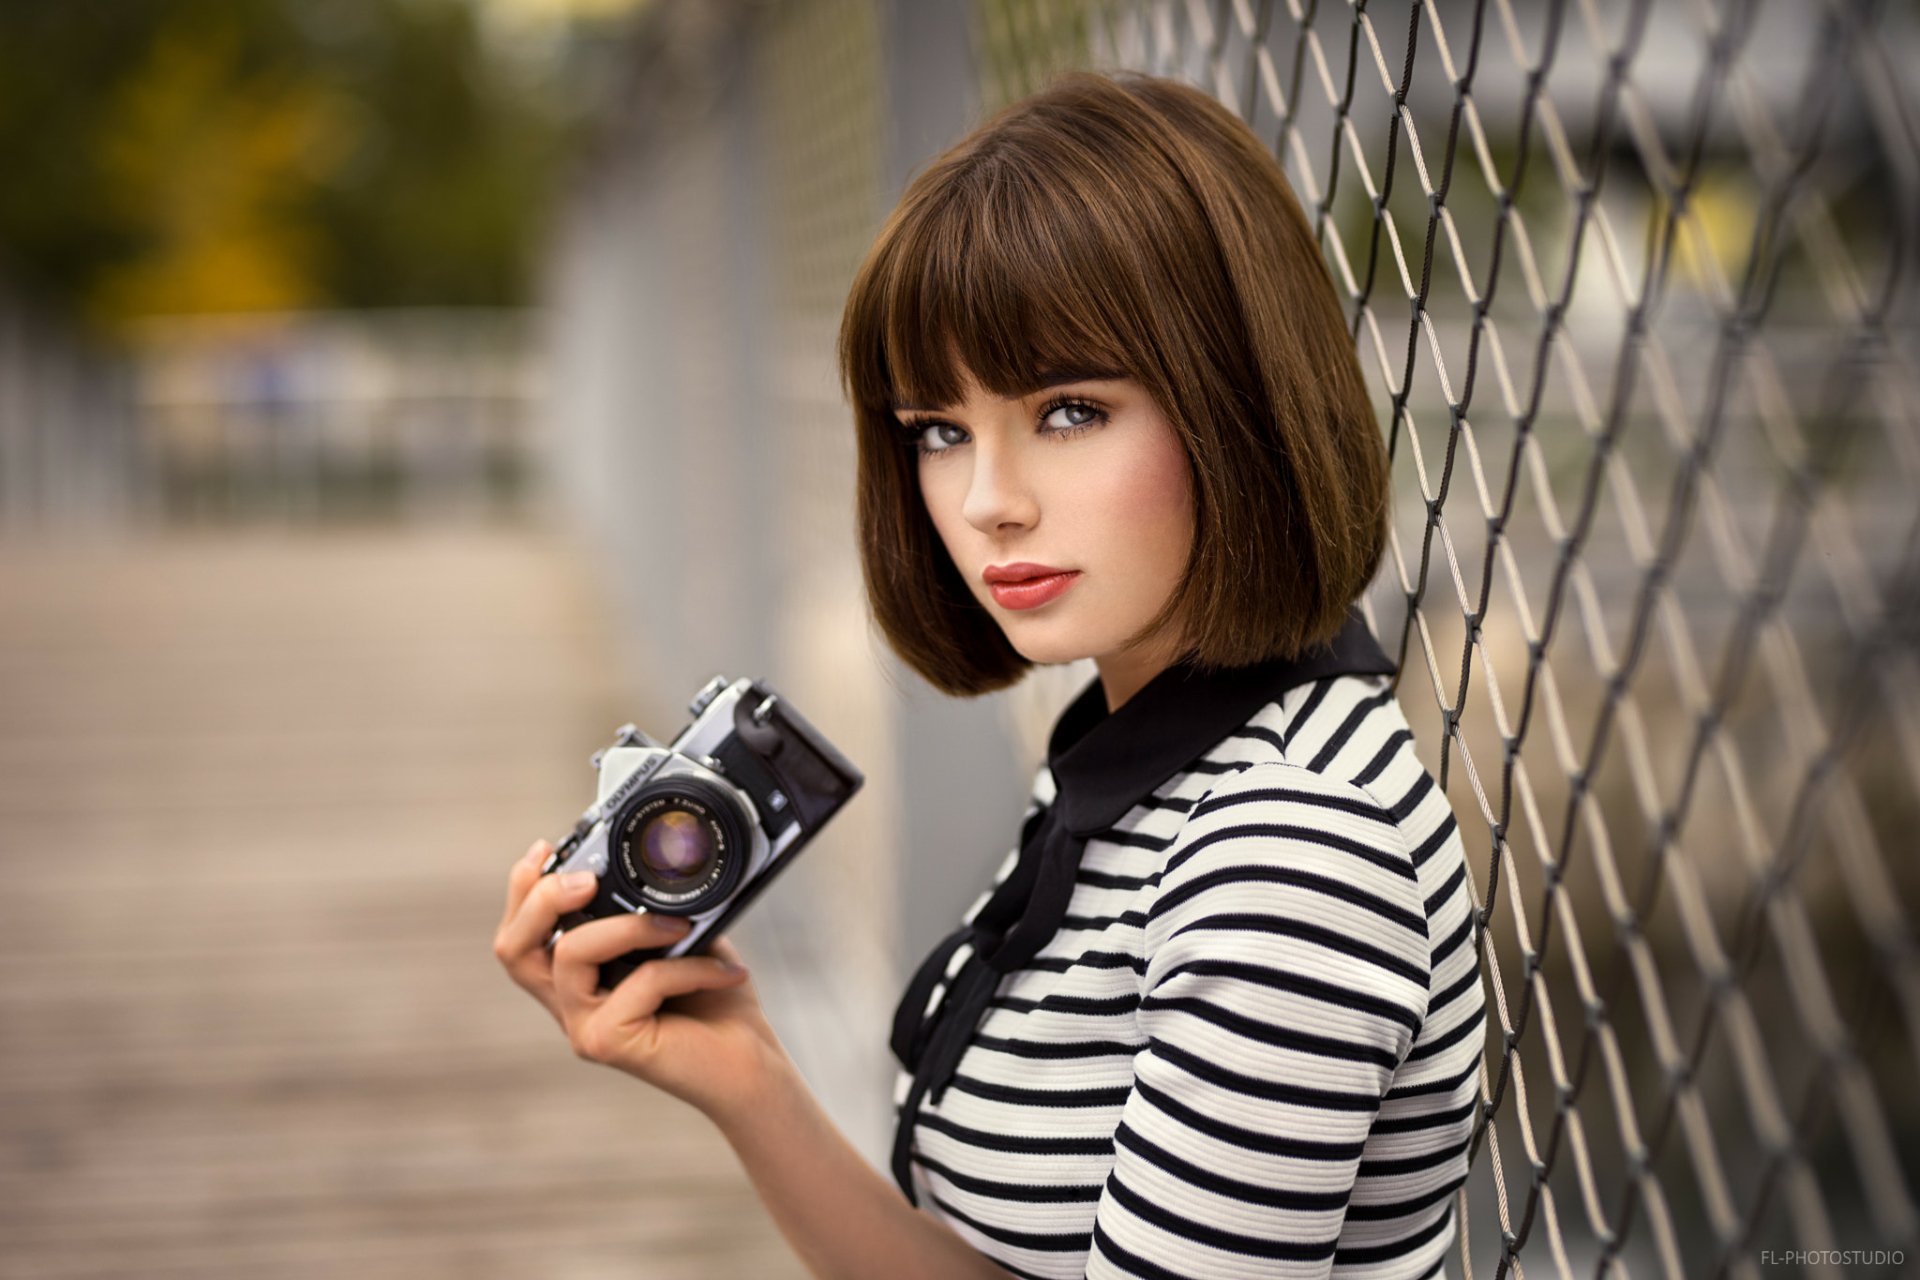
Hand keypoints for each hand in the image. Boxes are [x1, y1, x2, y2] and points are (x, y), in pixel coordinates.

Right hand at [493, 839, 789, 1118]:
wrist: (750, 1068)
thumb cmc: (717, 1006)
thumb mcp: (682, 942)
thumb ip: (653, 910)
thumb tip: (656, 863)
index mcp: (579, 980)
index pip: (522, 937)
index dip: (522, 890)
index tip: (545, 847)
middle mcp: (571, 1007)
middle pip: (514, 949)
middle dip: (541, 898)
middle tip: (587, 879)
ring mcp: (585, 1028)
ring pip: (570, 954)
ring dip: (628, 926)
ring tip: (680, 926)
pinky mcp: (609, 1044)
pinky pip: (640, 981)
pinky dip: (688, 967)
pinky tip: (725, 972)